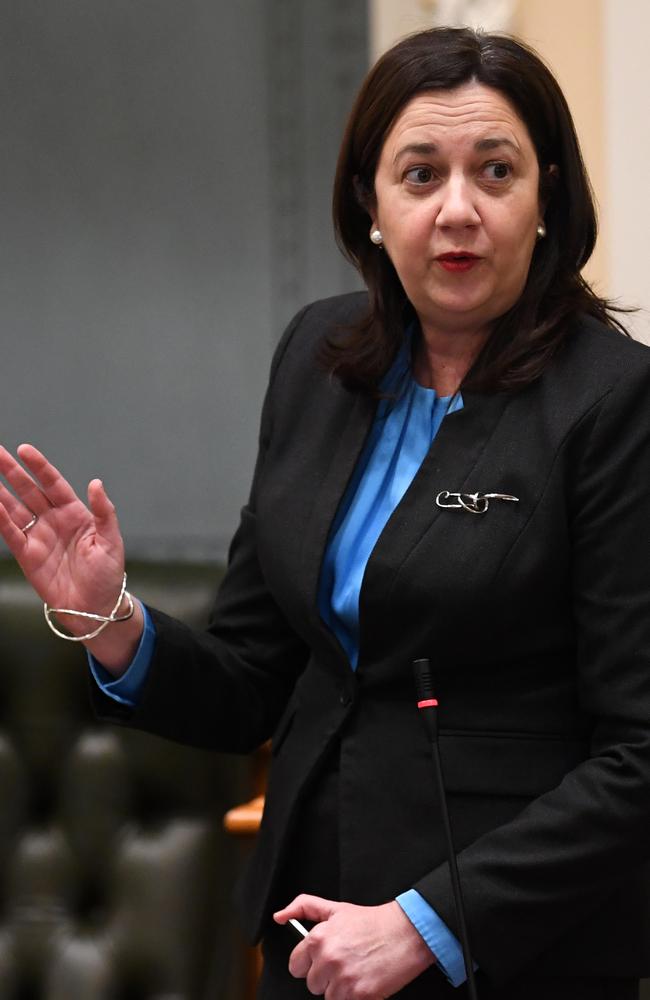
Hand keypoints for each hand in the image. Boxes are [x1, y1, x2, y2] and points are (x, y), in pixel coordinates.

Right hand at [0, 444, 140, 667]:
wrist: (95, 607)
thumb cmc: (108, 575)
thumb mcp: (111, 541)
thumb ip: (104, 511)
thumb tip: (96, 483)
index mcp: (75, 513)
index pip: (53, 483)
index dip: (39, 466)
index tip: (24, 450)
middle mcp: (54, 521)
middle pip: (28, 490)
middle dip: (11, 471)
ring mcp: (39, 536)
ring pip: (15, 508)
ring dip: (0, 493)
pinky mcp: (28, 555)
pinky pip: (11, 533)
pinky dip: (0, 519)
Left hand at [274, 894, 434, 998]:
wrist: (406, 932)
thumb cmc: (372, 922)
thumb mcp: (335, 909)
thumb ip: (303, 907)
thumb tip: (280, 916)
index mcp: (318, 938)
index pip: (296, 966)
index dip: (311, 963)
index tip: (325, 959)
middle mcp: (327, 959)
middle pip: (313, 984)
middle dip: (327, 976)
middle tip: (346, 962)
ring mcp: (342, 979)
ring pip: (328, 997)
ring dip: (341, 989)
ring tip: (357, 970)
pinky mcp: (359, 995)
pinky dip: (354, 998)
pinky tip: (364, 981)